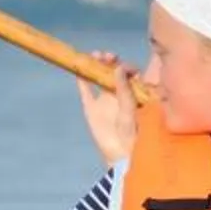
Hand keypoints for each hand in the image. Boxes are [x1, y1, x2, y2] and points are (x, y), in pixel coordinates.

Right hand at [78, 52, 139, 166]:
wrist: (119, 153)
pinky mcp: (91, 108)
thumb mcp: (129, 107)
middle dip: (110, 61)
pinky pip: (85, 91)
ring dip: (96, 66)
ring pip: (99, 78)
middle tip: (106, 56)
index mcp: (132, 94)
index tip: (120, 63)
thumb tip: (118, 67)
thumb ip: (124, 88)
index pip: (129, 74)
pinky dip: (81, 80)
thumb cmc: (131, 131)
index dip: (125, 66)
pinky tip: (78, 69)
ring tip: (94, 56)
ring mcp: (104, 100)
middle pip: (113, 72)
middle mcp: (118, 94)